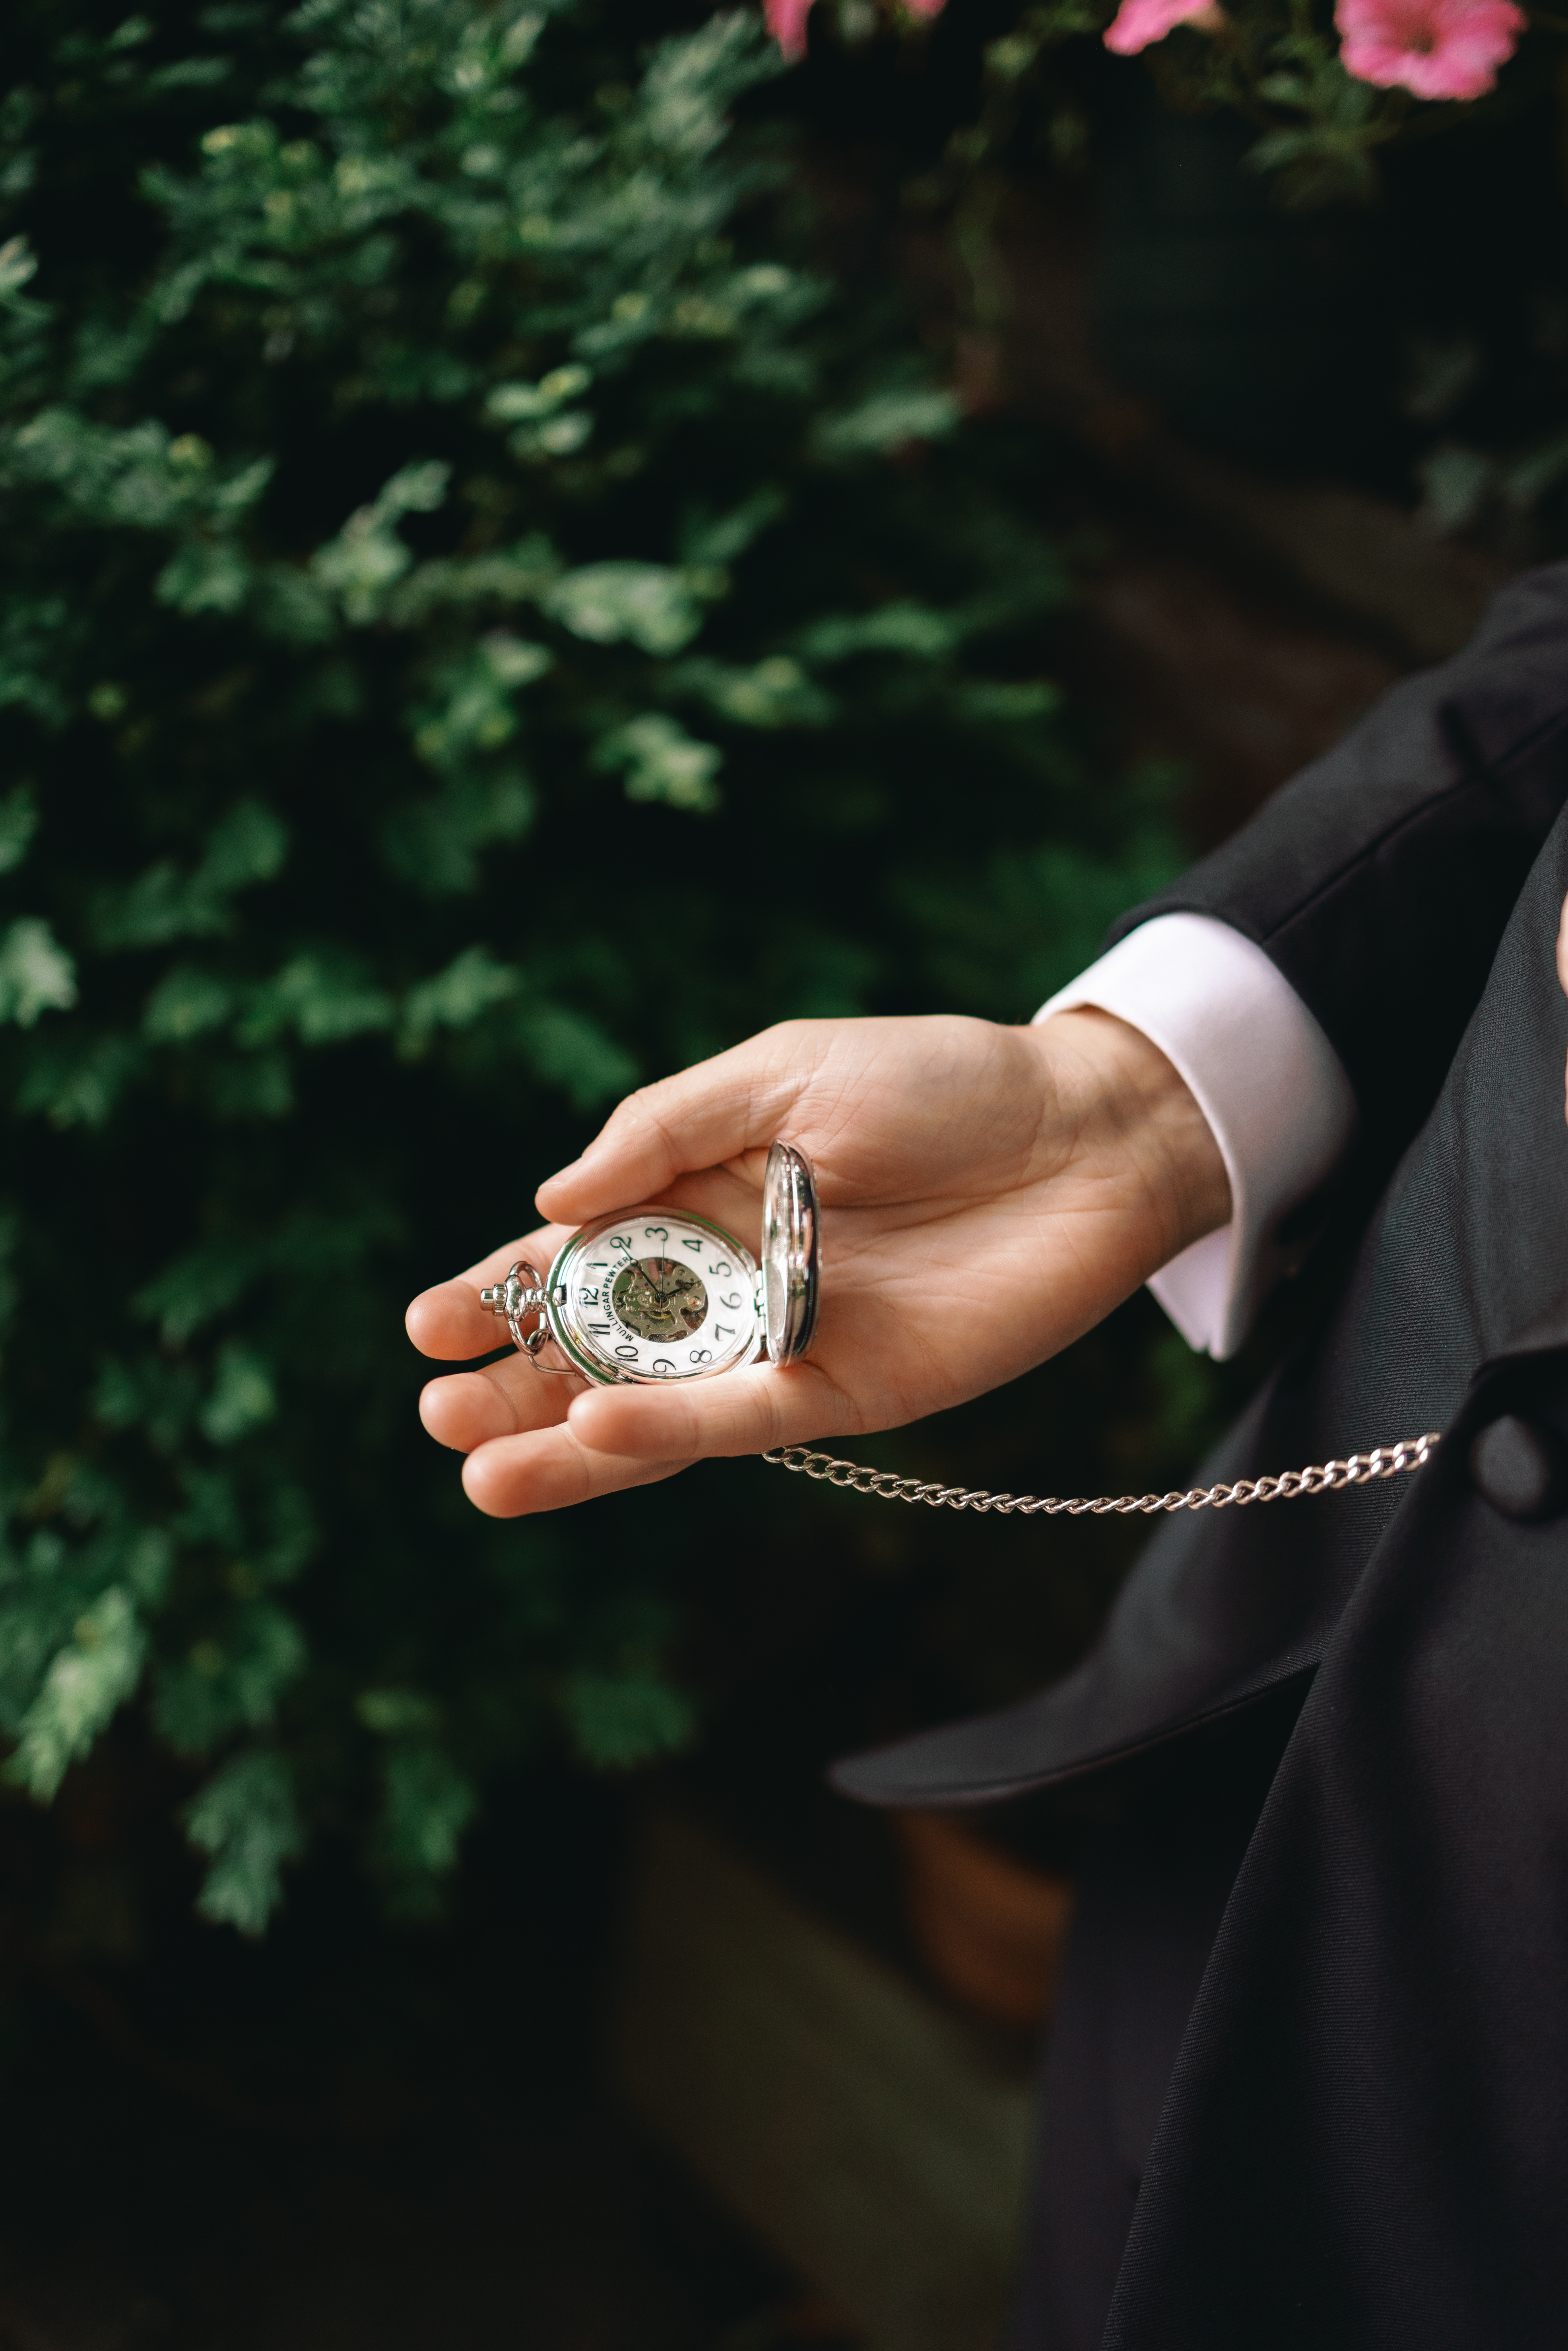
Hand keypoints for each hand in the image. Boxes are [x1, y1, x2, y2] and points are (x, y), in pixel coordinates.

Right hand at [405, 1009, 1229, 1516]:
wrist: (1083, 1130)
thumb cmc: (939, 1080)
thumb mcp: (784, 1071)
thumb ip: (666, 1130)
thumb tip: (552, 1194)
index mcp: (699, 1196)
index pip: (577, 1257)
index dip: (500, 1291)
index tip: (425, 1325)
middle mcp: (728, 1281)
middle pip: (600, 1349)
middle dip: (516, 1383)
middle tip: (437, 1414)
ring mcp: (782, 1342)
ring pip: (656, 1410)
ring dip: (569, 1443)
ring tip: (482, 1474)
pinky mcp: (849, 1386)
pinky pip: (746, 1420)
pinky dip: (674, 1430)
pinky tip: (598, 1434)